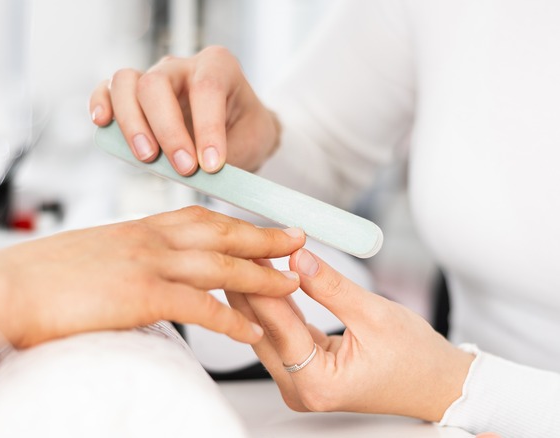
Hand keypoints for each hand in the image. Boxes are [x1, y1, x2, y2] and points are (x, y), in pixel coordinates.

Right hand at [0, 206, 304, 391]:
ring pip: (220, 264)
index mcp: (133, 229)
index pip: (195, 217)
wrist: (3, 287)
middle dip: (262, 236)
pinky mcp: (140, 294)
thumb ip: (117, 260)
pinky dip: (231, 319)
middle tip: (297, 239)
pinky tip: (253, 332)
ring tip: (293, 282)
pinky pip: (200, 306)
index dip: (232, 221)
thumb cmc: (35, 278)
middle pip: (219, 232)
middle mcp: (147, 239)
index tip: (257, 225)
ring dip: (261, 274)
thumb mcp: (85, 257)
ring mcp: (146, 264)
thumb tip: (131, 274)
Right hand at [90, 46, 280, 174]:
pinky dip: (100, 104)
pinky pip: (107, 90)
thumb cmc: (245, 132)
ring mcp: (152, 76)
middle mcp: (181, 67)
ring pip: (126, 83)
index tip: (211, 166)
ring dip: (132, 123)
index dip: (207, 128)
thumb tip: (202, 174)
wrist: (236, 131)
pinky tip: (103, 125)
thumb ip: (229, 155)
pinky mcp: (130, 94)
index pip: (207, 87)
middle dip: (167, 130)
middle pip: (156, 84)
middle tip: (183, 168)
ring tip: (146, 157)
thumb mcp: (253, 142)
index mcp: (218, 66)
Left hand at [226, 251, 474, 422]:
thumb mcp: (375, 315)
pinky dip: (277, 304)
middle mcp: (301, 389)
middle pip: (264, 331)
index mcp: (318, 384)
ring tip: (250, 255)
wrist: (437, 385)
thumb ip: (330, 286)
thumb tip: (298, 257)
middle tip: (241, 248)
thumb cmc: (417, 361)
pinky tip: (267, 275)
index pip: (279, 328)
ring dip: (261, 293)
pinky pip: (281, 332)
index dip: (263, 285)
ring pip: (268, 331)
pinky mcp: (302, 371)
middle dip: (253, 287)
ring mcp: (298, 382)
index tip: (250, 254)